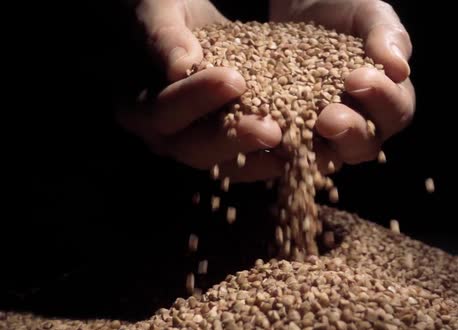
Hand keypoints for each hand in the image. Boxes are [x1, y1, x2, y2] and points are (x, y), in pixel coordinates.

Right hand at [117, 0, 282, 181]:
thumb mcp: (161, 12)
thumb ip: (164, 37)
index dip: (196, 99)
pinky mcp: (223, 149)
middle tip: (271, 130)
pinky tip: (300, 154)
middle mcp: (162, 135)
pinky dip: (271, 160)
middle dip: (233, 139)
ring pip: (222, 164)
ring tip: (292, 147)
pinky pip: (245, 164)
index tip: (234, 80)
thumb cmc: (165, 12)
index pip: (163, 110)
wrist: (188, 30)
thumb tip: (180, 65)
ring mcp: (194, 146)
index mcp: (135, 105)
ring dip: (258, 158)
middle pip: (192, 148)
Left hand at [271, 0, 414, 166]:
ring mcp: (323, 137)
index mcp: (389, 101)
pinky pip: (284, 148)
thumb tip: (399, 68)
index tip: (359, 79)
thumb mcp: (368, 13)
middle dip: (349, 133)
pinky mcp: (288, 134)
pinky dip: (275, 144)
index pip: (396, 111)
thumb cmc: (346, 10)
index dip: (382, 100)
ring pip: (325, 156)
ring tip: (297, 129)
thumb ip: (386, 37)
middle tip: (330, 119)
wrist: (301, 7)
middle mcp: (360, 127)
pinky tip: (263, 129)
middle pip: (363, 146)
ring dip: (314, 148)